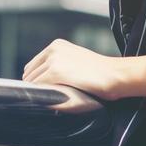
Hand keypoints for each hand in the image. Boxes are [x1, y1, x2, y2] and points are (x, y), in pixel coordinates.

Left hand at [22, 38, 145, 100]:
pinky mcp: (56, 72)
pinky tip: (54, 99)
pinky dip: (43, 95)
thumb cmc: (100, 73)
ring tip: (54, 98)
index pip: (33, 65)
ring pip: (33, 82)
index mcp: (57, 45)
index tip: (40, 91)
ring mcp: (53, 60)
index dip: (34, 80)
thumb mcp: (75, 61)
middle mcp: (53, 49)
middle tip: (48, 97)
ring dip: (40, 92)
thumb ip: (58, 66)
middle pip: (30, 74)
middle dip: (36, 87)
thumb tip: (41, 81)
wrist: (115, 74)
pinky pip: (39, 87)